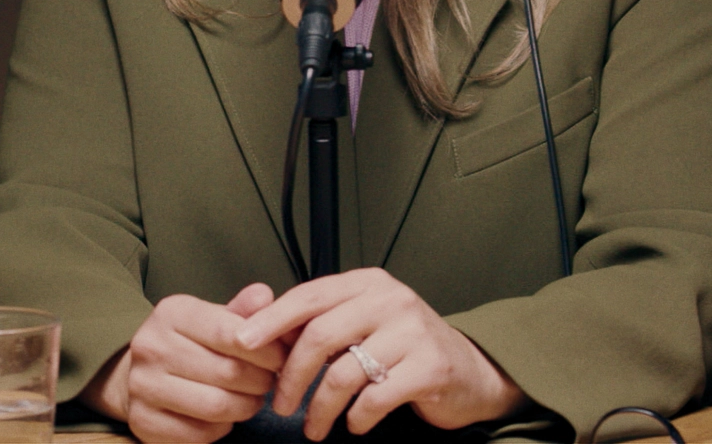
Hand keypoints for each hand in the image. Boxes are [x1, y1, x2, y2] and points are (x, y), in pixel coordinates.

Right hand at [81, 283, 287, 442]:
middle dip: (261, 380)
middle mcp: (151, 347)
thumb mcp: (213, 318)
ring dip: (246, 406)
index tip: (281, 358)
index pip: (229, 333)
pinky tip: (225, 414)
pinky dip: (222, 427)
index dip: (266, 350)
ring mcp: (143, 386)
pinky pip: (200, 433)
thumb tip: (264, 296)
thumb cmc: (189, 344)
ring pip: (217, 406)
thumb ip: (242, 310)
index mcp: (171, 314)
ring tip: (253, 397)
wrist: (139, 374)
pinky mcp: (143, 422)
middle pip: (228, 373)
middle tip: (269, 380)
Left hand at [234, 267, 528, 439]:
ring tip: (315, 428)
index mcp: (368, 284)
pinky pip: (376, 398)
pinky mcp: (430, 367)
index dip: (272, 320)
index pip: (309, 296)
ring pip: (345, 373)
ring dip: (321, 408)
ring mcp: (413, 331)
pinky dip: (358, 419)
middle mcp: (390, 300)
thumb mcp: (363, 324)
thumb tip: (260, 330)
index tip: (242, 343)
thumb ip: (320, 322)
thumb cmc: (404, 349)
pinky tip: (355, 425)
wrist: (469, 372)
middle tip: (280, 405)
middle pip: (320, 335)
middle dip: (292, 376)